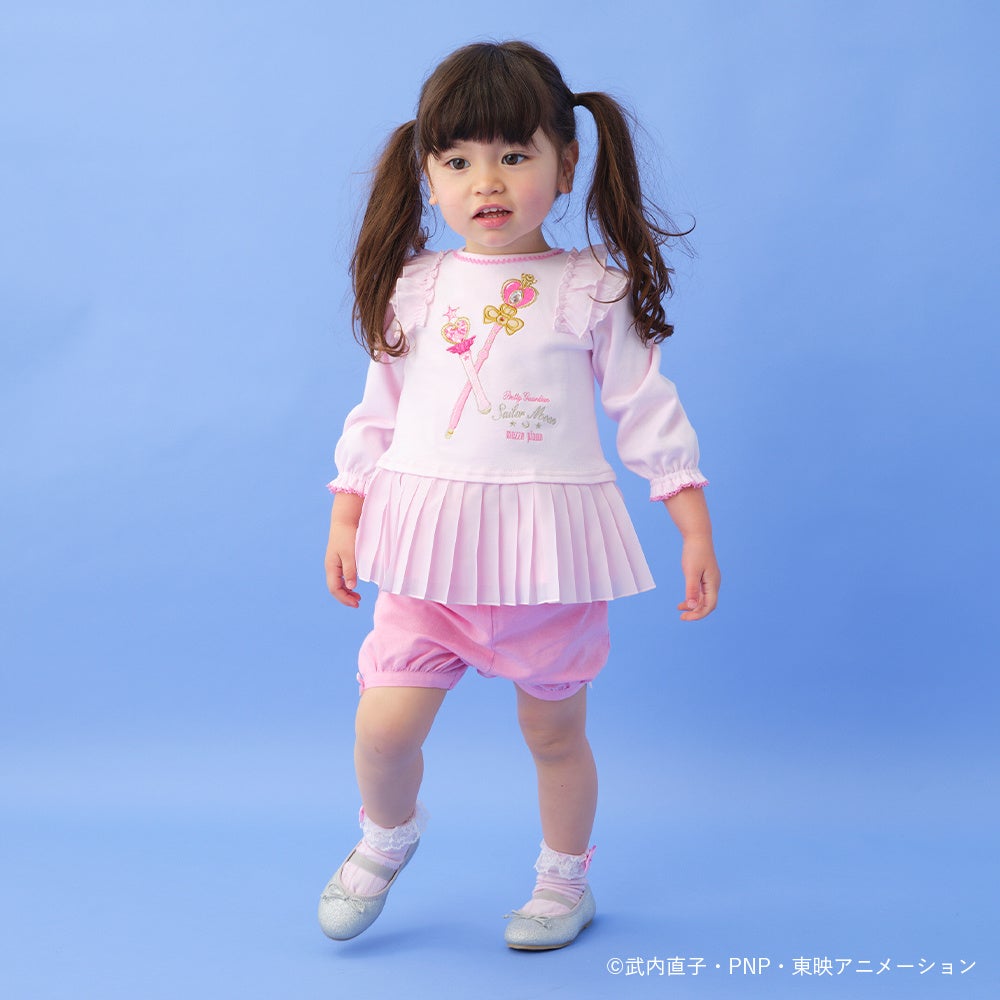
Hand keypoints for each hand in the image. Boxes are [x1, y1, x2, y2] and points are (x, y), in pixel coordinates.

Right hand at [325, 493, 363, 607]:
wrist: (345, 519)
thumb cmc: (347, 535)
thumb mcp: (350, 554)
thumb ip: (350, 570)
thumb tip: (351, 587)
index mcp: (331, 566)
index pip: (334, 588)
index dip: (344, 598)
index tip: (356, 603)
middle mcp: (331, 566)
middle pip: (335, 587)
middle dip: (345, 597)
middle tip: (358, 602)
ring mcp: (335, 562)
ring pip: (338, 582)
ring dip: (347, 591)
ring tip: (357, 596)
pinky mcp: (340, 558)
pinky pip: (342, 575)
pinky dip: (348, 583)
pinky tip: (355, 583)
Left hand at [677, 535, 719, 620]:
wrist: (698, 536)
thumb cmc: (695, 552)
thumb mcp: (691, 572)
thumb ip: (692, 590)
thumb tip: (692, 606)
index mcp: (713, 583)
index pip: (709, 606)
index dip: (698, 614)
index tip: (684, 618)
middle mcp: (714, 583)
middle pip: (708, 604)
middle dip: (696, 612)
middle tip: (682, 617)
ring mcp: (710, 580)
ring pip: (704, 599)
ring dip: (693, 606)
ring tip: (680, 610)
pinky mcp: (705, 577)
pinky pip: (701, 592)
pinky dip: (693, 598)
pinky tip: (683, 601)